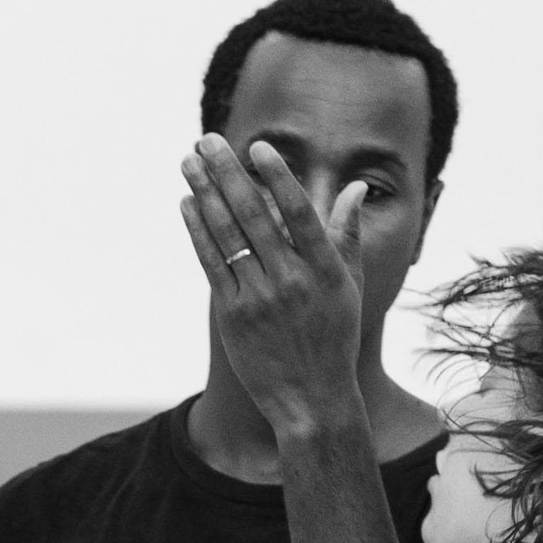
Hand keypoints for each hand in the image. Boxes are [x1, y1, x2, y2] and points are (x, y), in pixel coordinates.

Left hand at [183, 136, 373, 438]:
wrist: (312, 401)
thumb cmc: (333, 339)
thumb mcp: (349, 289)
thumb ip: (347, 236)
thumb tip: (354, 187)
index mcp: (326, 273)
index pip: (301, 214)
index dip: (279, 178)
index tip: (258, 147)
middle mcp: (294, 283)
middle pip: (256, 216)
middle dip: (228, 174)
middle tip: (207, 141)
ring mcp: (261, 299)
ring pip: (228, 235)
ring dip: (205, 193)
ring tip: (189, 162)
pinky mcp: (234, 315)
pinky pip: (212, 263)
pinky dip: (198, 230)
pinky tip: (188, 202)